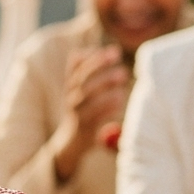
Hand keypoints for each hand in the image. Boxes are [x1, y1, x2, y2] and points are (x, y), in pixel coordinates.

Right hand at [53, 47, 130, 178]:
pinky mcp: (83, 128)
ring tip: (122, 74)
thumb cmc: (83, 112)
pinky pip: (93, 116)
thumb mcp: (82, 91)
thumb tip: (104, 50)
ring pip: (86, 95)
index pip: (75, 66)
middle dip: (98, 65)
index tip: (112, 50)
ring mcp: (75, 113)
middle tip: (117, 56)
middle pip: (82, 78)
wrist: (71, 143)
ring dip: (104, 83)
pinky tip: (119, 100)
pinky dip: (106, 107)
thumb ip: (89, 72)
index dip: (92, 57)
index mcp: (70, 86)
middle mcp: (70, 97)